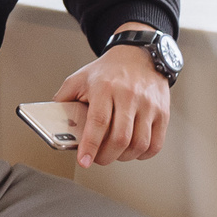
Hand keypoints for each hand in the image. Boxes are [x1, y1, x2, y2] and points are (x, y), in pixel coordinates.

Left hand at [53, 33, 170, 167]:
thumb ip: (64, 100)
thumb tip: (54, 125)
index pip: (98, 122)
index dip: (90, 145)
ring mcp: (148, 105)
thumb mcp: (79, 78)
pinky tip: (132, 151)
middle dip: (106, 156)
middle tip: (97, 159)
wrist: (139, 55)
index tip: (84, 161)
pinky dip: (143, 154)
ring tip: (114, 154)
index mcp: (104, 88)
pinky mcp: (162, 113)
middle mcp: (128, 96)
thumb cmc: (107, 71)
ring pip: (139, 144)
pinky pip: (156, 143)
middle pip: (120, 137)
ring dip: (124, 157)